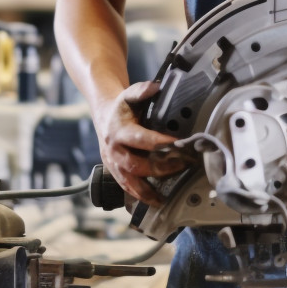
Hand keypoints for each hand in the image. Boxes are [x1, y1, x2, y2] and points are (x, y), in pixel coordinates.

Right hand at [93, 80, 186, 206]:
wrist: (104, 116)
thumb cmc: (122, 107)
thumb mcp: (130, 94)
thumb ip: (142, 90)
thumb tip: (157, 86)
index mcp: (119, 130)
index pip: (140, 139)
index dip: (159, 143)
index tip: (178, 144)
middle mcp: (114, 149)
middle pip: (135, 164)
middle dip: (159, 168)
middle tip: (182, 165)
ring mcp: (113, 163)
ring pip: (129, 181)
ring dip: (148, 191)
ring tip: (166, 197)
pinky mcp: (114, 172)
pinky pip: (126, 188)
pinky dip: (140, 197)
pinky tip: (155, 201)